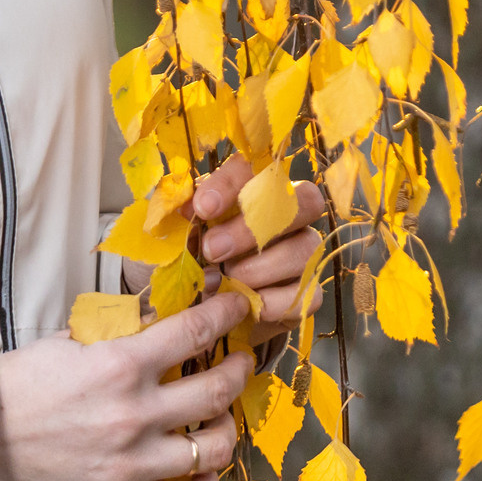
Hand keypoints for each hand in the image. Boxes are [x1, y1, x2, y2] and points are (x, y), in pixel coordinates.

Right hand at [0, 292, 253, 480]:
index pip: (194, 331)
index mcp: (118, 365)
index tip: (238, 309)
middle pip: (218, 389)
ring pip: (214, 447)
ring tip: (221, 419)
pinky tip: (202, 471)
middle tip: (239, 362)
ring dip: (227, 427)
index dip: (226, 315)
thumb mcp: (65, 343)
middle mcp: (133, 414)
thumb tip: (157, 314)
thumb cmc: (15, 390)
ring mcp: (132, 464)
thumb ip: (116, 332)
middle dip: (238, 369)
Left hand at [187, 154, 328, 330]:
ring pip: (305, 248)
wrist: (195, 312)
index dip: (230, 184)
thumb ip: (179, 216)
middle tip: (213, 250)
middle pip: (303, 200)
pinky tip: (248, 305)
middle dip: (253, 226)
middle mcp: (288, 215)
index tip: (202, 209)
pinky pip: (307, 293)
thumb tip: (187, 206)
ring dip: (261, 267)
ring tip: (226, 281)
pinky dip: (276, 301)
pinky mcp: (307, 293)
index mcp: (251, 189)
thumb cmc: (185, 262)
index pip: (254, 168)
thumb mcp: (174, 236)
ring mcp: (302, 252)